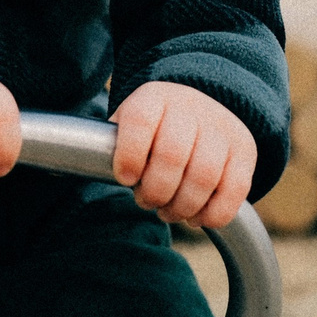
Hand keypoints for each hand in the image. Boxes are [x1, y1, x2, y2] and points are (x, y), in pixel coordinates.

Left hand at [111, 82, 256, 229]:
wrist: (200, 104)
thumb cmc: (154, 127)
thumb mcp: (128, 123)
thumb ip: (108, 145)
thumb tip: (70, 172)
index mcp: (154, 98)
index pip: (141, 121)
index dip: (130, 155)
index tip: (126, 178)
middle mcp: (190, 108)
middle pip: (173, 154)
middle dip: (155, 190)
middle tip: (147, 201)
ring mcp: (222, 128)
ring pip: (205, 175)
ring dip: (182, 206)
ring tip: (169, 211)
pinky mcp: (245, 151)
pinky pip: (235, 190)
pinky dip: (213, 214)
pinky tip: (196, 217)